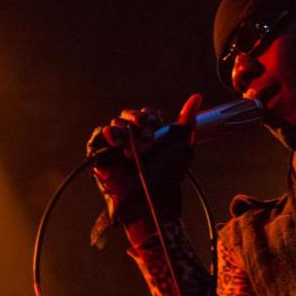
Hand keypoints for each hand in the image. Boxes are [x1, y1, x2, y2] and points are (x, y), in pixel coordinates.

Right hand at [88, 93, 202, 244]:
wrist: (151, 198)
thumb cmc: (168, 177)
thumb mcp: (183, 146)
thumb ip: (187, 121)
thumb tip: (197, 96)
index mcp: (150, 134)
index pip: (145, 112)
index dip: (149, 115)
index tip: (155, 125)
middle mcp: (132, 138)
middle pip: (128, 114)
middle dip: (138, 120)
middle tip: (147, 137)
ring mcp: (115, 147)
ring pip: (114, 123)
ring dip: (126, 131)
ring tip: (133, 150)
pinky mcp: (100, 156)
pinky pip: (98, 135)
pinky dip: (106, 134)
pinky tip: (115, 140)